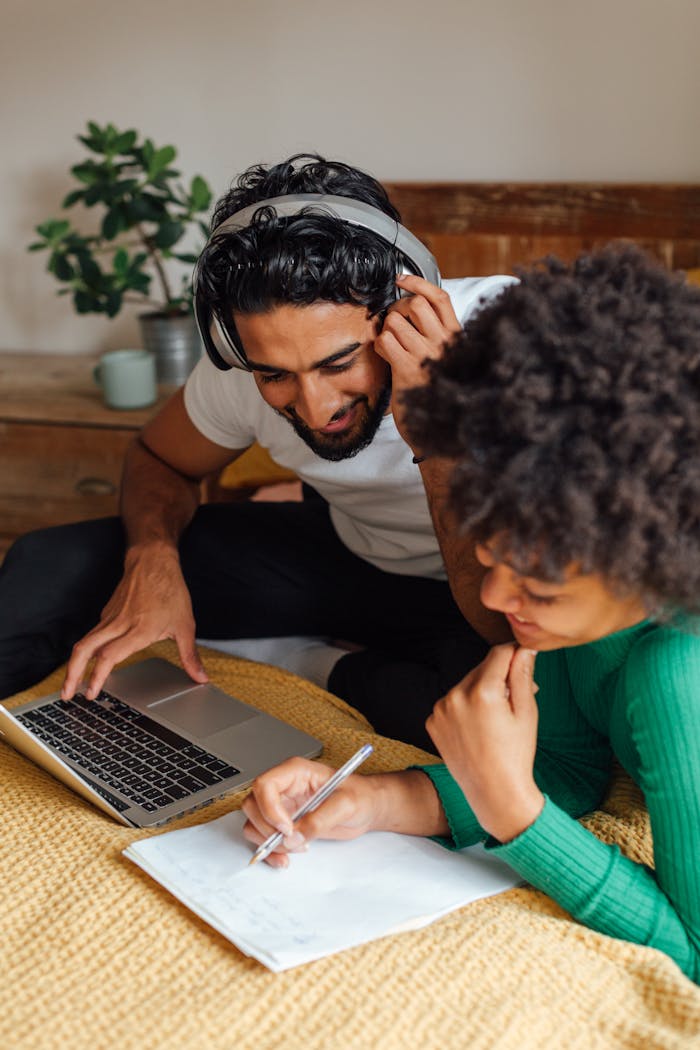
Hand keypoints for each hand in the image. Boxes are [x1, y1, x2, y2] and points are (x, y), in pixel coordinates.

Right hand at [61, 542, 207, 699]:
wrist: (153, 561)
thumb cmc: (169, 591)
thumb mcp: (185, 625)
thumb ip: (190, 656)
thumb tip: (200, 677)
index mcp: (138, 630)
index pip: (109, 656)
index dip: (97, 677)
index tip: (92, 693)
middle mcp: (119, 625)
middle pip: (85, 650)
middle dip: (72, 674)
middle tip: (66, 694)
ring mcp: (109, 618)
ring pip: (85, 643)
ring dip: (74, 665)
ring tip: (70, 684)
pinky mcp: (106, 613)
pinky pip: (93, 634)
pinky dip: (87, 651)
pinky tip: (91, 662)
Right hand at [242, 758, 381, 866]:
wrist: (366, 808)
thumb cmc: (359, 796)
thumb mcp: (346, 804)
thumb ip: (320, 819)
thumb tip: (296, 836)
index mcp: (296, 772)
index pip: (265, 784)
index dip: (270, 808)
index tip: (287, 827)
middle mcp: (284, 787)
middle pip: (253, 805)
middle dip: (268, 828)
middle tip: (293, 840)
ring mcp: (281, 806)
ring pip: (253, 823)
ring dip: (269, 842)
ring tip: (296, 848)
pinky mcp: (283, 824)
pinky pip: (262, 838)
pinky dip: (269, 852)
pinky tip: (284, 858)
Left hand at [374, 274, 460, 442]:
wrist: (441, 431)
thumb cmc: (439, 393)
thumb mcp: (445, 359)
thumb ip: (435, 336)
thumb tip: (411, 310)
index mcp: (456, 338)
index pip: (440, 298)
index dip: (419, 283)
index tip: (402, 279)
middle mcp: (445, 344)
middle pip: (415, 305)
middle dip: (397, 309)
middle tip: (393, 324)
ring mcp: (427, 356)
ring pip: (395, 321)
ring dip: (386, 331)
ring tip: (391, 347)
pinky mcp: (409, 370)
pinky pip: (386, 341)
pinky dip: (380, 346)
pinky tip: (387, 357)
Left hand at [426, 645, 543, 841]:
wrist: (494, 793)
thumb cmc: (516, 754)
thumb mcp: (526, 711)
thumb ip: (522, 674)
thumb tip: (524, 648)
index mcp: (482, 692)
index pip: (499, 653)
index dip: (514, 653)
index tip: (524, 657)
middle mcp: (455, 696)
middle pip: (481, 668)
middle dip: (499, 675)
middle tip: (516, 697)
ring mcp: (440, 709)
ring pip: (466, 684)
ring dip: (481, 690)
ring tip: (496, 718)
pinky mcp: (432, 721)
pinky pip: (452, 702)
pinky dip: (465, 707)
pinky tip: (478, 728)